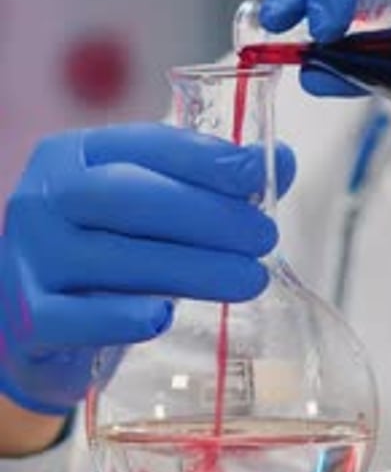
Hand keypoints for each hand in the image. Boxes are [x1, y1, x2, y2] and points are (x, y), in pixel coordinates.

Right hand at [0, 124, 294, 414]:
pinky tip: (164, 316)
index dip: (206, 158)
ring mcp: (29, 258)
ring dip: (190, 268)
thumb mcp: (145, 216)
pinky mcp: (29, 317)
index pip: (144, 145)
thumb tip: (281, 162)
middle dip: (207, 214)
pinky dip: (123, 316)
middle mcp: (43, 199)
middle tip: (264, 237)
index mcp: (73, 157)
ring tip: (249, 279)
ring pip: (112, 257)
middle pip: (128, 196)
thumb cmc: (102, 261)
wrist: (34, 326)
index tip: (259, 174)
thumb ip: (204, 190)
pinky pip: (77, 317)